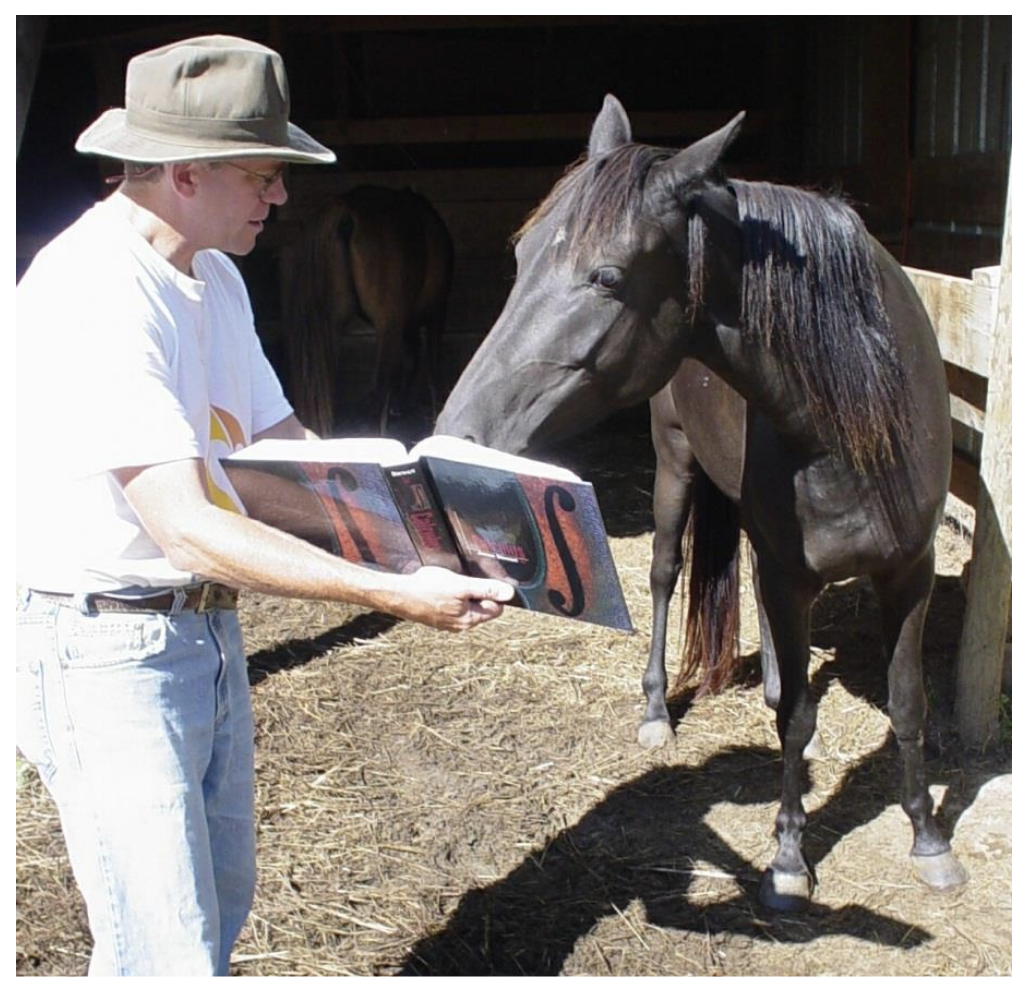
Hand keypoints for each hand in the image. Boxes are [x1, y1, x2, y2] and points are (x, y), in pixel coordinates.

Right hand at [395, 566, 514, 631]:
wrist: (398, 595)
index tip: (481, 580)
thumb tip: (510, 594)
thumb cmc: (428, 589)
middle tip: (463, 579)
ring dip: (462, 592)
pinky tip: (438, 586)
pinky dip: (450, 594)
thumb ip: (486, 589)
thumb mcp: (461, 585)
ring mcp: (447, 622)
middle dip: (476, 591)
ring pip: (465, 605)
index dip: (493, 592)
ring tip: (449, 582)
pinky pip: (452, 605)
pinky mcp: (437, 617)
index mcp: (469, 620)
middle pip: (480, 607)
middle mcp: (460, 625)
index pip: (495, 608)